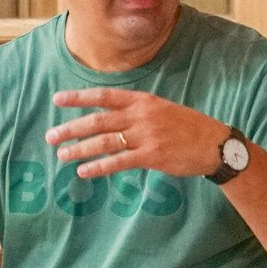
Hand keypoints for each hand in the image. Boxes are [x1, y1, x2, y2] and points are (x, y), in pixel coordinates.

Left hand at [47, 88, 227, 178]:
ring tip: (62, 155)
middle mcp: (141, 115)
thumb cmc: (188, 127)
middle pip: (97, 120)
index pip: (103, 96)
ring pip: (104, 142)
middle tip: (51, 136)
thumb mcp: (162, 109)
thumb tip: (111, 117)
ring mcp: (146, 135)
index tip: (57, 99)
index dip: (78, 97)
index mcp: (142, 100)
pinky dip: (99, 166)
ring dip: (80, 149)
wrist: (215, 143)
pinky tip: (84, 171)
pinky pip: (118, 161)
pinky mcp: (152, 156)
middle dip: (71, 128)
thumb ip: (137, 111)